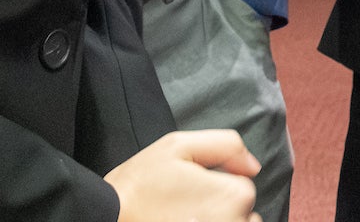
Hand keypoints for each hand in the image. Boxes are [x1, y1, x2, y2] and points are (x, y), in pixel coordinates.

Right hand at [107, 129, 259, 220]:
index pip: (243, 188)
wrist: (105, 219)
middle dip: (221, 211)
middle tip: (185, 210)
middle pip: (244, 216)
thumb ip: (225, 146)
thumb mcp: (178, 146)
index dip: (216, 185)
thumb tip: (253, 167)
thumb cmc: (140, 185)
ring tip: (185, 221)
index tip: (190, 190)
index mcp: (233, 196)